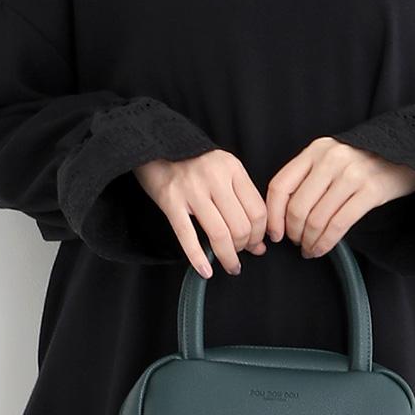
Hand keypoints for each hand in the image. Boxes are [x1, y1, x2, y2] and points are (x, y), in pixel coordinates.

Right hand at [134, 149, 268, 277]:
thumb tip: (259, 241)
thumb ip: (240, 198)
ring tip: (229, 266)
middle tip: (239, 256)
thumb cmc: (191, 160)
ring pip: (220, 234)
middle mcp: (215, 178)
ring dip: (228, 257)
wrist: (154, 144)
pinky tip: (205, 271)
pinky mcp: (170, 201)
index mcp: (232, 168)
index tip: (257, 245)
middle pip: (241, 225)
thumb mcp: (222, 169)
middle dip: (244, 248)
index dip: (260, 234)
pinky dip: (198, 258)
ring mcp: (192, 189)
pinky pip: (188, 236)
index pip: (257, 210)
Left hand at [265, 137, 414, 257]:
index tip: (275, 233)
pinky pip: (339, 225)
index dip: (273, 215)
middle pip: (298, 206)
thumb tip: (281, 214)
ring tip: (310, 248)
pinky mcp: (371, 191)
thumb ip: (308, 177)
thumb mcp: (332, 159)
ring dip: (309, 241)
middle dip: (293, 233)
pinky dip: (326, 243)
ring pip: (317, 219)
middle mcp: (331, 159)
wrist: (407, 154)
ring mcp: (352, 174)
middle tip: (297, 242)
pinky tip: (322, 248)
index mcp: (316, 150)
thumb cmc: (364, 162)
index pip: (281, 185)